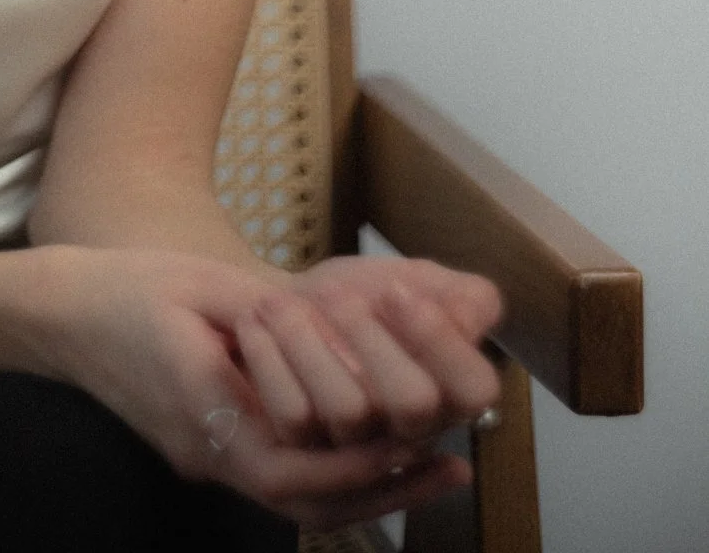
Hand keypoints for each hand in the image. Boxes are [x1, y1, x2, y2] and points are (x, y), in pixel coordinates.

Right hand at [52, 250, 478, 529]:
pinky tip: (364, 447)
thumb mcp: (197, 284)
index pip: (295, 465)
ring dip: (363, 487)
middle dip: (381, 489)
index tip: (422, 443)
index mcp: (204, 411)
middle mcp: (207, 451)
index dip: (363, 461)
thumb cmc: (123, 289)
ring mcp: (202, 456)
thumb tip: (329, 326)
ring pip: (294, 499)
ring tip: (427, 465)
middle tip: (449, 467)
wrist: (55, 315)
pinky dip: (328, 471)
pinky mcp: (203, 447)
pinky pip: (277, 476)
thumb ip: (261, 310)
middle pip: (303, 501)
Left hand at [230, 255, 502, 452]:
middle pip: (413, 402)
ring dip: (306, 340)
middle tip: (335, 292)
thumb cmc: (361, 299)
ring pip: (347, 410)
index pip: (474, 388)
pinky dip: (269, 356)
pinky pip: (294, 415)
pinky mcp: (305, 452)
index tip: (395, 290)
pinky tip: (258, 322)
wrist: (290, 309)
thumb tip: (473, 308)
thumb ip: (456, 294)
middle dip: (371, 336)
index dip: (440, 341)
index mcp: (450, 391)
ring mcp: (359, 447)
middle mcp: (412, 430)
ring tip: (278, 302)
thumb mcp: (414, 280)